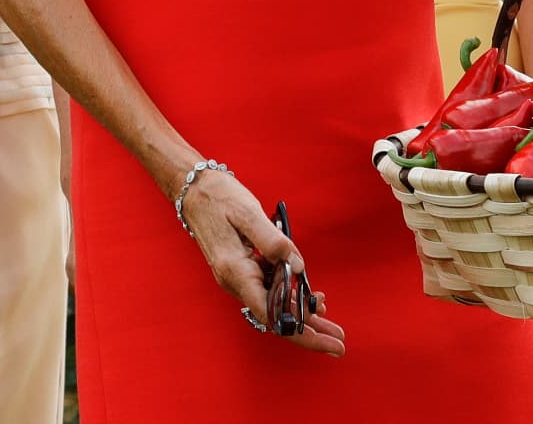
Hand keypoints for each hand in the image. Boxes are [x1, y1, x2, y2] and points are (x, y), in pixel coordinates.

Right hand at [176, 168, 345, 355]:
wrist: (194, 191)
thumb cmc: (219, 199)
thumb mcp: (249, 214)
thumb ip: (274, 242)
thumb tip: (298, 266)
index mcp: (236, 272)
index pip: (272, 315)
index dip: (300, 331)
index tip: (324, 340)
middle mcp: (236, 282)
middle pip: (276, 318)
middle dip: (308, 333)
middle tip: (338, 343)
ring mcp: (239, 277)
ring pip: (275, 306)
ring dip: (302, 316)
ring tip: (331, 323)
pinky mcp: (243, 270)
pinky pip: (269, 290)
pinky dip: (290, 296)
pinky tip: (310, 295)